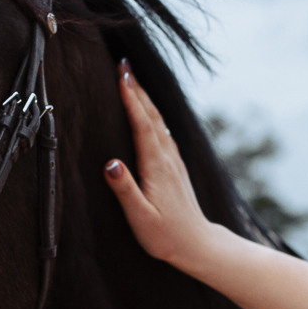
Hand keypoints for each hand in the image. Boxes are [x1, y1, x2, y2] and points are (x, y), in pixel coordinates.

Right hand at [102, 62, 216, 270]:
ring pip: (158, 121)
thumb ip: (124, 190)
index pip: (142, 124)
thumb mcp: (140, 217)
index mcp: (156, 166)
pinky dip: (153, 113)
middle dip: (137, 88)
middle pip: (152, 115)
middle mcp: (167, 158)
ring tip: (132, 79)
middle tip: (123, 64)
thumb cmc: (165, 235)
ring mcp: (174, 161)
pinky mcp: (175, 166)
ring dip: (145, 98)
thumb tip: (109, 163)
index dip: (131, 98)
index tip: (121, 74)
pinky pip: (163, 131)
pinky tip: (149, 111)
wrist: (197, 245)